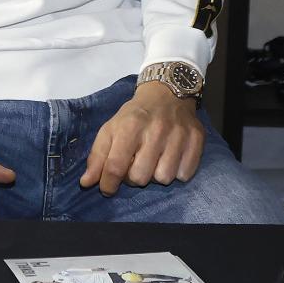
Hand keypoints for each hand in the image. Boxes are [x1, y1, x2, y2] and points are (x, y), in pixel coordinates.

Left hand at [80, 81, 203, 194]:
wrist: (166, 94)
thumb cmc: (134, 116)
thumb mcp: (110, 129)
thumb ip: (98, 156)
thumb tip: (86, 183)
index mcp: (129, 126)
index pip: (115, 166)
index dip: (108, 184)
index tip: (107, 189)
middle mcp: (155, 130)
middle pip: (140, 177)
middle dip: (133, 178)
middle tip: (135, 165)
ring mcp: (178, 135)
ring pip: (164, 178)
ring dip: (156, 175)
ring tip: (153, 162)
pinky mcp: (197, 139)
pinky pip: (185, 174)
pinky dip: (177, 172)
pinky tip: (171, 159)